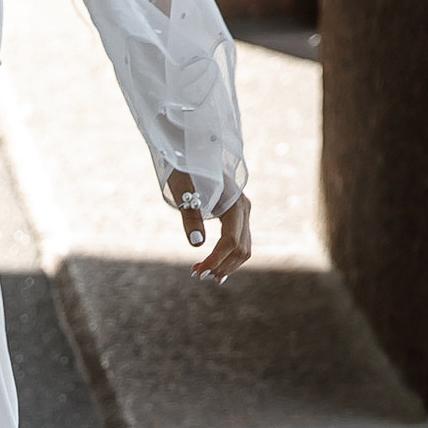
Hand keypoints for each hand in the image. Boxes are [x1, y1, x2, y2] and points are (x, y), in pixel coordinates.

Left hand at [166, 168, 251, 285]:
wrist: (192, 152)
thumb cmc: (185, 169)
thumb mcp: (183, 191)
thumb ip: (191, 216)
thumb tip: (197, 244)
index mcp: (234, 202)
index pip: (230, 241)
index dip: (215, 259)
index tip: (197, 271)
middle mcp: (244, 209)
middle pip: (241, 248)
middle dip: (221, 266)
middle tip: (197, 275)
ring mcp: (244, 213)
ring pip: (244, 249)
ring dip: (226, 265)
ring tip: (203, 274)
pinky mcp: (238, 217)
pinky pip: (240, 242)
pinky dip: (228, 258)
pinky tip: (214, 267)